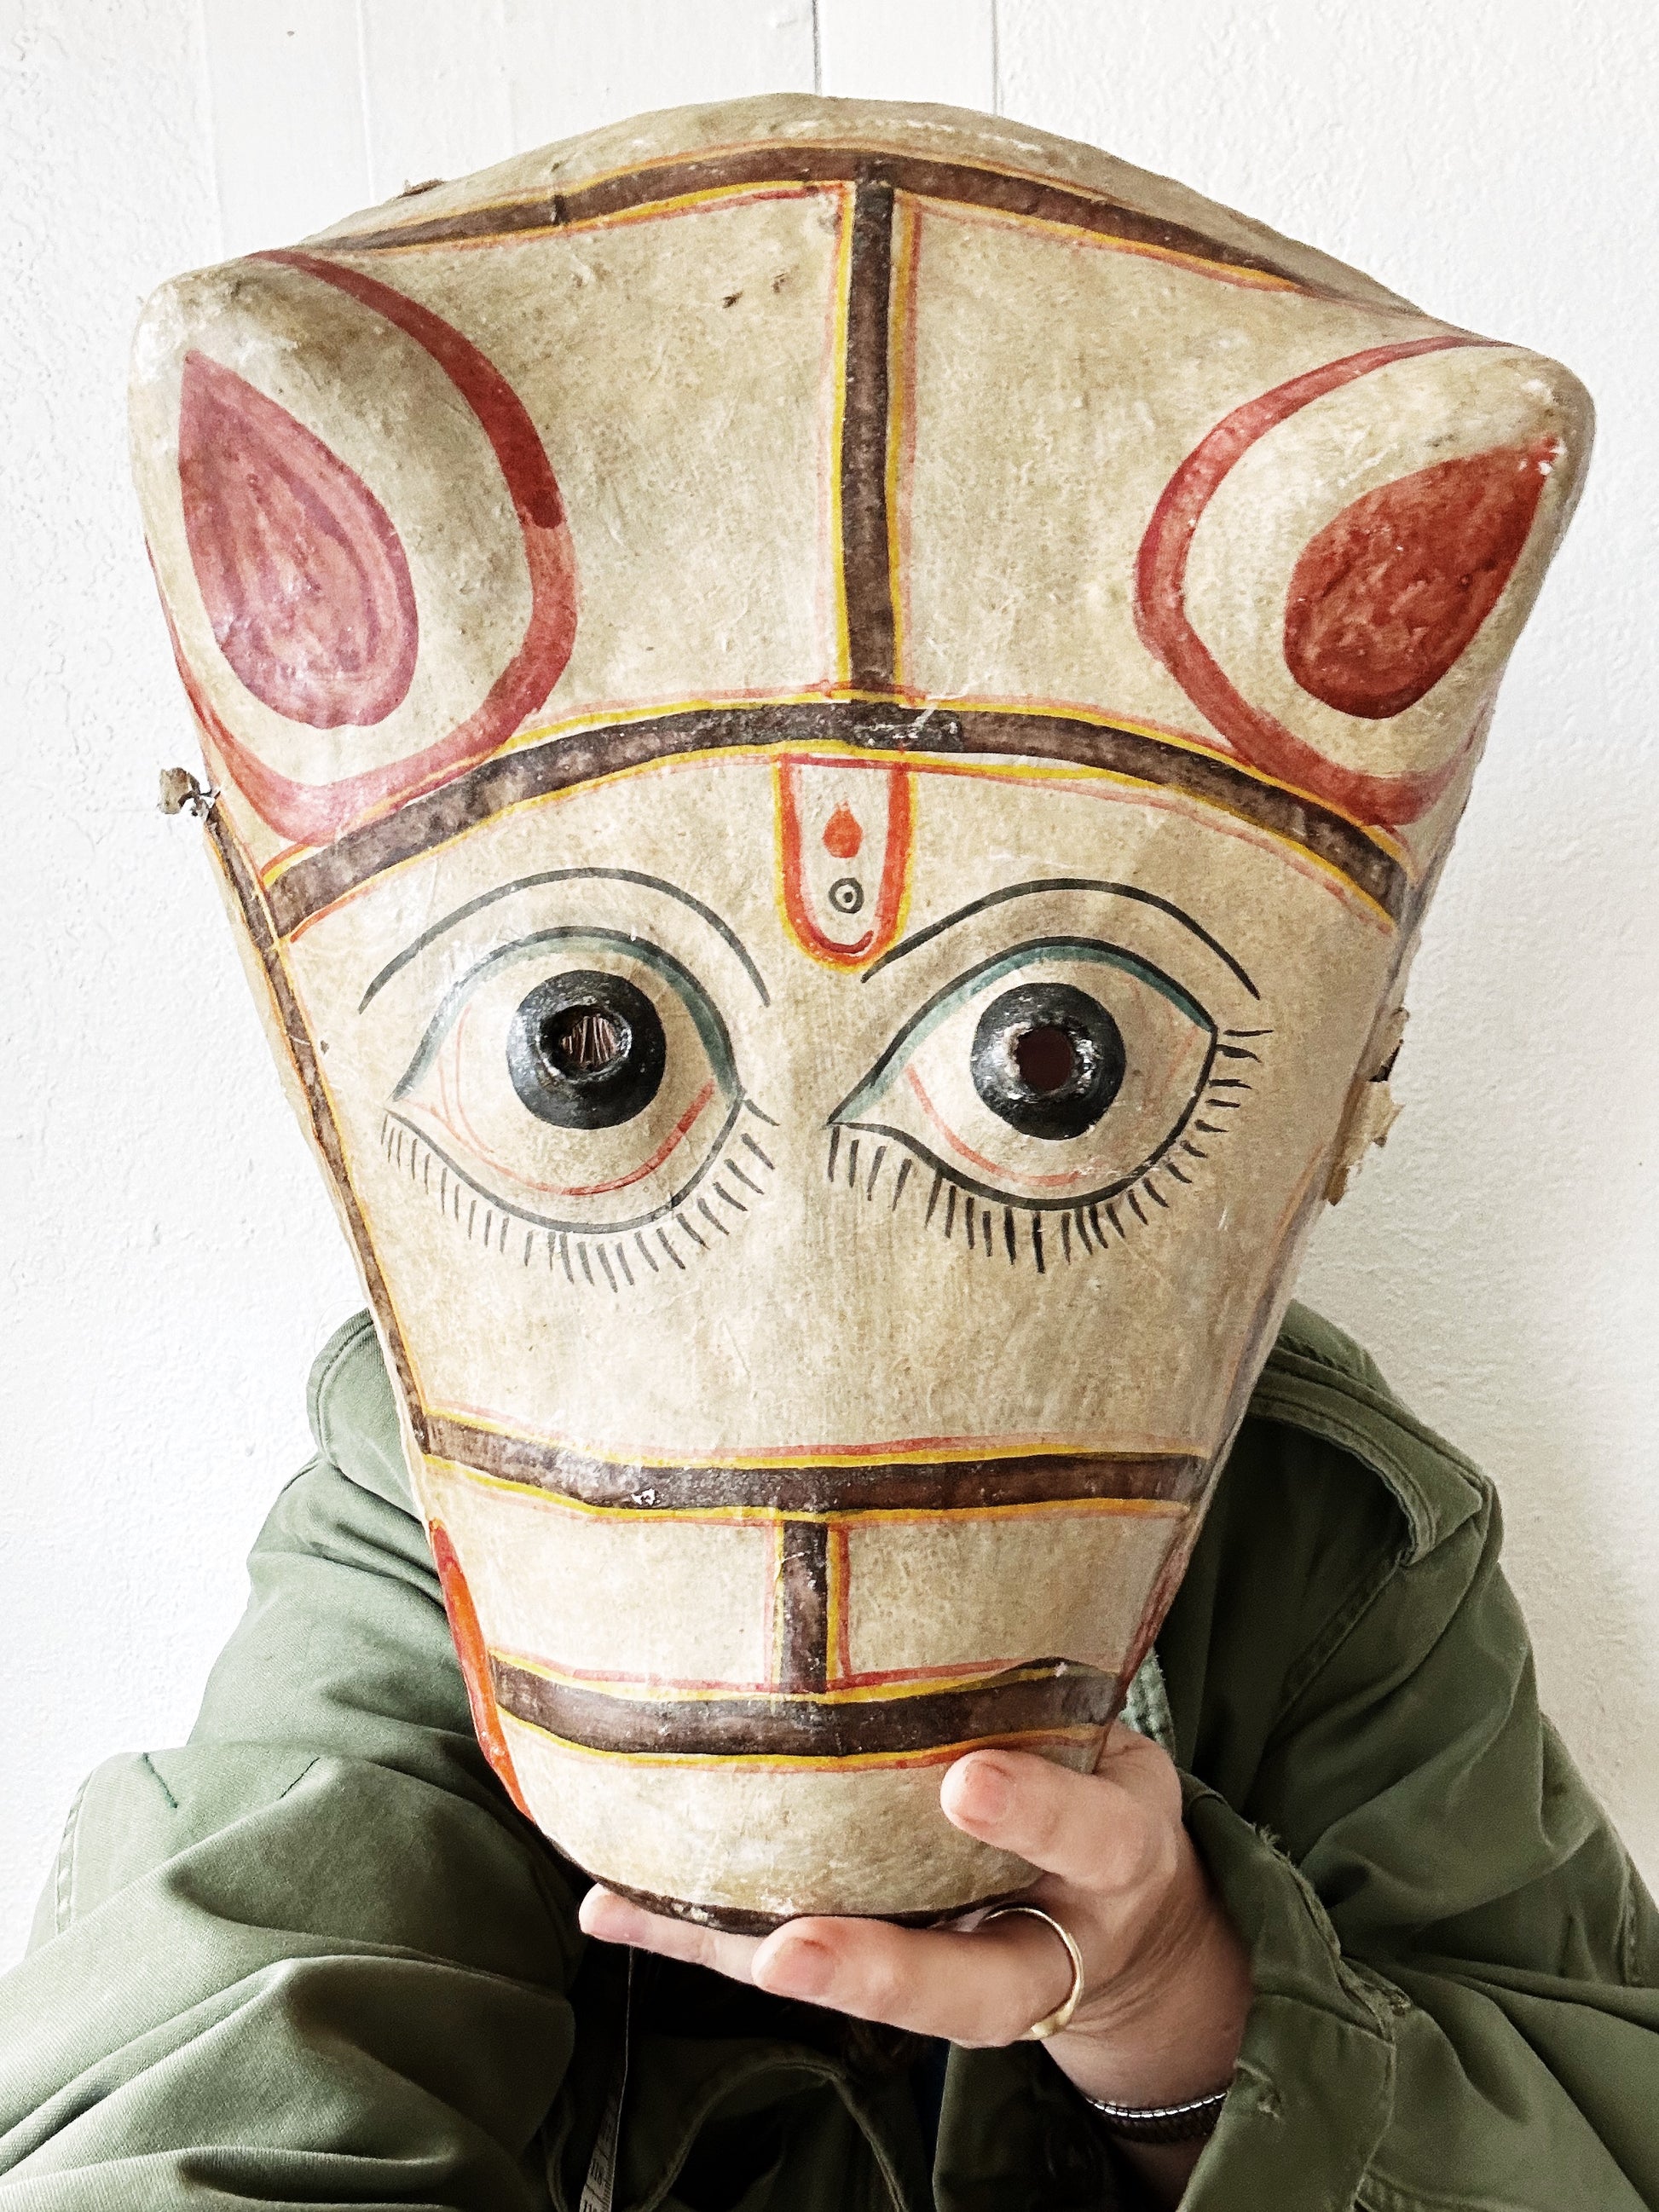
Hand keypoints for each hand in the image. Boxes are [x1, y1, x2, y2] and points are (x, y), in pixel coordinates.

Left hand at [580, 1722, 1249, 2184]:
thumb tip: (953, 1549)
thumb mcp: (1115, 1737)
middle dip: (882, 1972)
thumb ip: (1049, 1682)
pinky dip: (704, 1939)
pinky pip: (798, 1967)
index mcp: (1112, 1857)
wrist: (1126, 1918)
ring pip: (863, 1996)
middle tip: (788, 1952)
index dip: (1038, 1816)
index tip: (966, 1781)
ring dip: (761, 1962)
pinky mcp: (889, 1969)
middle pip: (978, 1987)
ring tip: (649, 1918)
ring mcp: (963, 1968)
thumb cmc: (1100, 1782)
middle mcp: (1046, 1936)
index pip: (1094, 1839)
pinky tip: (611, 1907)